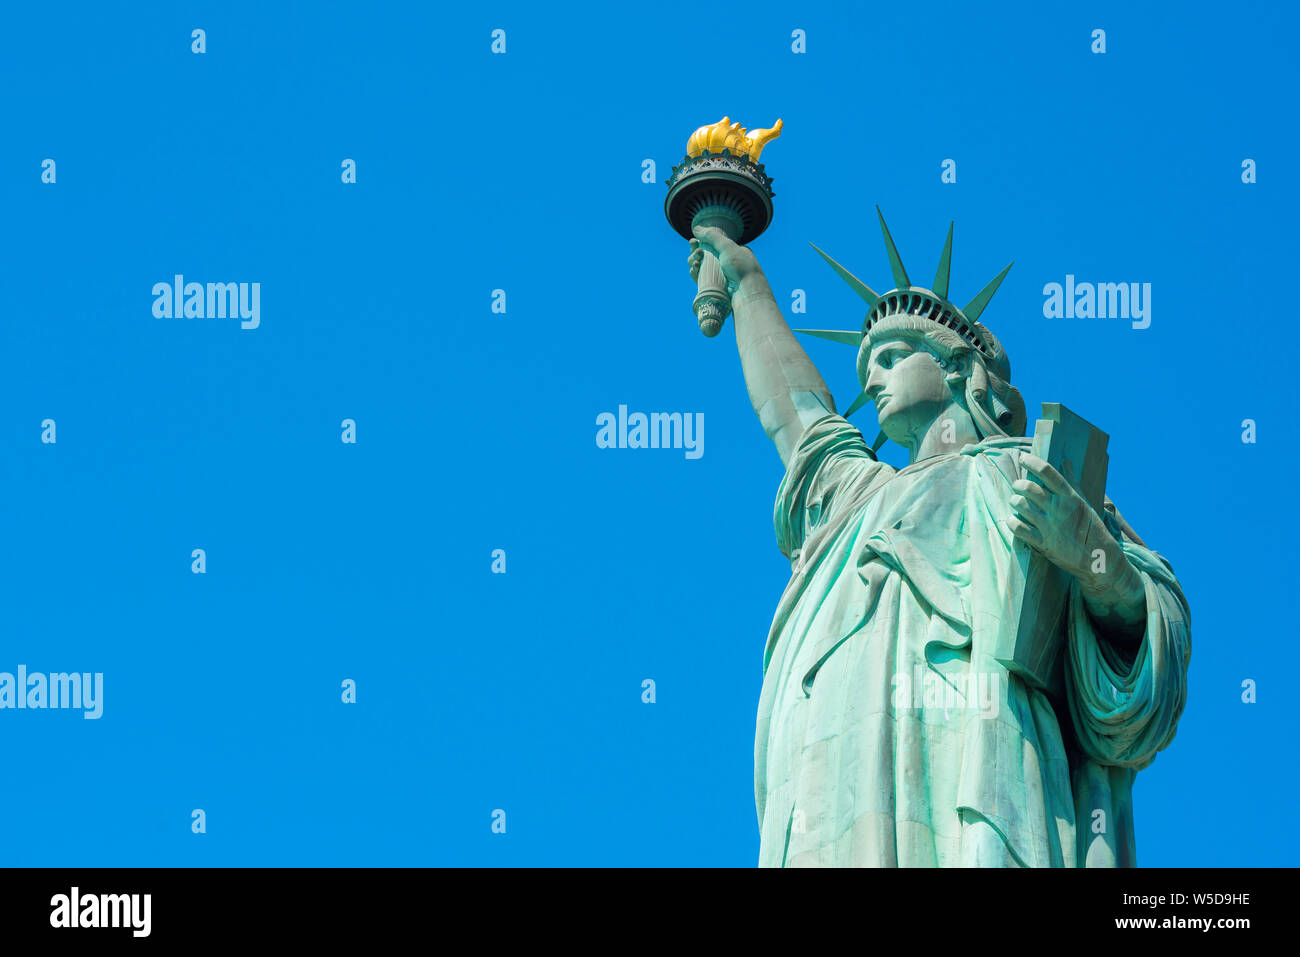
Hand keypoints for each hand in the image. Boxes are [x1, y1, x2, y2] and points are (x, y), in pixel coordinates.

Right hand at [688, 224, 759, 295]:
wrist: (747, 293)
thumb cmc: (741, 268)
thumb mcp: (728, 247)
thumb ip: (712, 236)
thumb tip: (696, 228)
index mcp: (733, 252)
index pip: (713, 244)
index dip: (701, 242)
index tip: (694, 241)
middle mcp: (726, 263)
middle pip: (704, 255)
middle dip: (696, 252)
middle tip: (696, 252)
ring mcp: (720, 276)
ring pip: (701, 266)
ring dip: (694, 261)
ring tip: (695, 261)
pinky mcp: (714, 287)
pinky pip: (700, 278)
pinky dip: (695, 272)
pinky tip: (694, 269)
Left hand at [1007, 453, 1120, 589]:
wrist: (1098, 558)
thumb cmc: (1091, 527)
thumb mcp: (1084, 502)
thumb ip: (1072, 482)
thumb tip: (1066, 462)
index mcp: (1070, 497)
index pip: (1047, 472)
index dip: (1032, 462)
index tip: (1023, 457)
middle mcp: (1058, 509)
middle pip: (1029, 488)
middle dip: (1019, 484)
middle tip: (1018, 486)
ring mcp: (1050, 526)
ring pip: (1021, 505)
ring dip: (1015, 501)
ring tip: (1016, 502)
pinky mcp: (1043, 543)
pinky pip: (1019, 528)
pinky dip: (1012, 522)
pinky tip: (1014, 520)